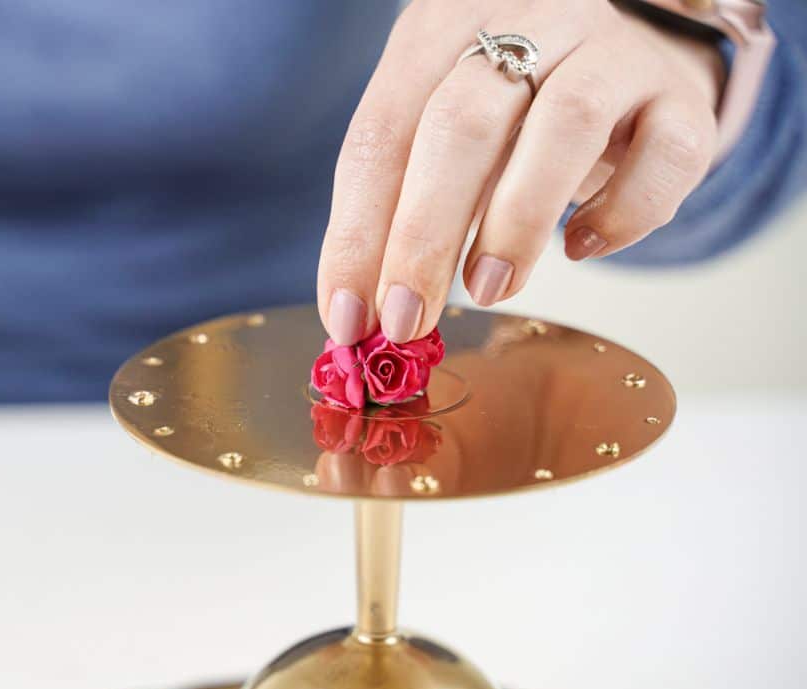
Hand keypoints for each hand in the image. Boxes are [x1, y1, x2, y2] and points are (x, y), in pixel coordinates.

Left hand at [317, 0, 724, 345]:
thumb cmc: (516, 107)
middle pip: (461, 123)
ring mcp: (614, 52)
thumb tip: (361, 314)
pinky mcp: (682, 98)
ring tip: (487, 289)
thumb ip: (400, 205)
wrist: (633, 52)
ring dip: (515, 223)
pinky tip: (584, 247)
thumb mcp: (440, 131)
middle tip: (406, 318)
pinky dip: (623, 214)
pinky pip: (665, 155)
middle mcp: (530, 22)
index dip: (358, 233)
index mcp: (443, 28)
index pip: (382, 133)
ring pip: (565, 125)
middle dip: (423, 235)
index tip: (347, 317)